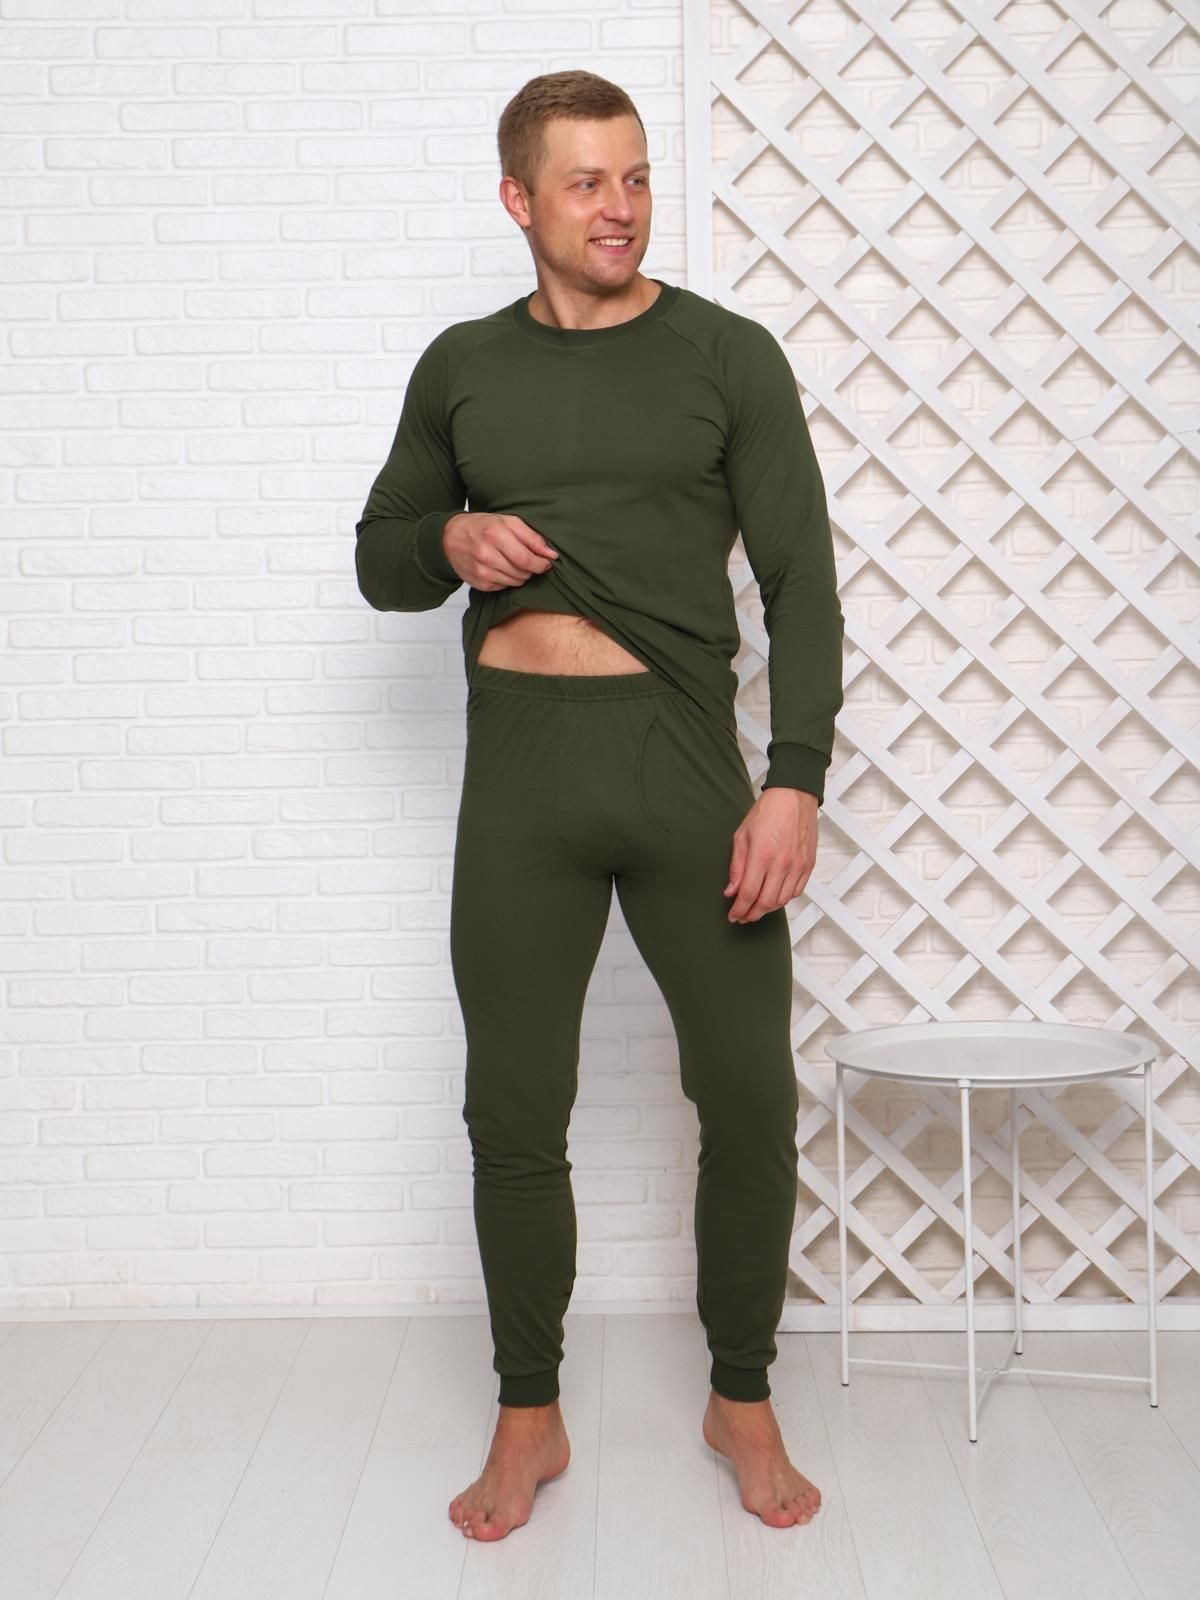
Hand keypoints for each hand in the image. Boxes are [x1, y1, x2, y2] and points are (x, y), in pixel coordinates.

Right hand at [442, 512, 558, 590]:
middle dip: (531, 568)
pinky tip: (500, 567)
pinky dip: (508, 579)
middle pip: (523, 573)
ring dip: (521, 574)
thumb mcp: (507, 521)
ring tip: (512, 561)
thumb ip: (531, 536)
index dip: (541, 563)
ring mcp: (482, 572)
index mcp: (495, 535)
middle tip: (527, 559)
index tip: (547, 561)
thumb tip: (551, 554)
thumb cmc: (480, 527)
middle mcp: (486, 555)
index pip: (526, 559)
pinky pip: (504, 587)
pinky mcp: (479, 584)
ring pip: (516, 582)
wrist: (449, 538)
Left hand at [723, 787, 817, 922]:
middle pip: (766, 903)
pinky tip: (774, 896)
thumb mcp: (742, 836)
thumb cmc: (767, 812)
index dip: (739, 910)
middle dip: (752, 914)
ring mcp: (797, 865)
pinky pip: (796, 891)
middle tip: (742, 917)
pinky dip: (784, 899)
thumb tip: (731, 891)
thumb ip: (736, 867)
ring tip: (756, 908)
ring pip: (783, 901)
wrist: (794, 796)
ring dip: (767, 909)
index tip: (733, 915)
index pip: (749, 894)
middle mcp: (782, 864)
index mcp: (762, 855)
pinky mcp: (808, 865)